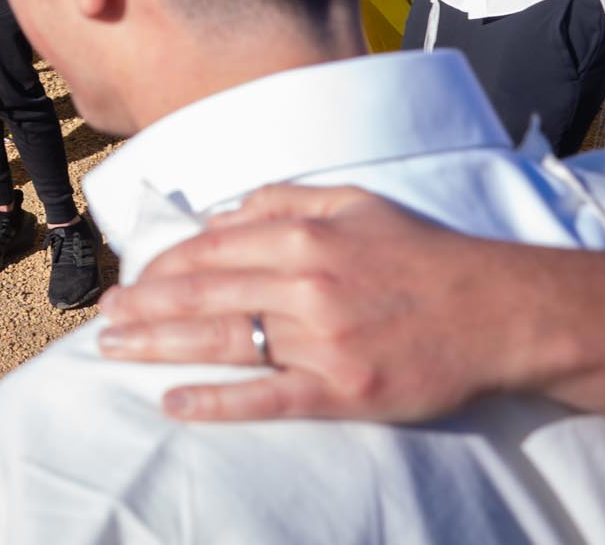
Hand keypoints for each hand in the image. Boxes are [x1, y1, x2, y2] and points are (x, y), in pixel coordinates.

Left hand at [96, 185, 528, 424]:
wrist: (502, 311)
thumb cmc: (425, 255)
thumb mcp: (355, 203)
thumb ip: (283, 201)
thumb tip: (220, 215)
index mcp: (304, 236)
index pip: (209, 250)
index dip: (162, 266)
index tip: (132, 279)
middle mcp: (305, 284)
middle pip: (202, 294)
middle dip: (143, 306)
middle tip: (102, 319)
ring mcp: (322, 340)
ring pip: (222, 340)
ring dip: (159, 345)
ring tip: (114, 350)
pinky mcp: (343, 389)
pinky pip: (266, 396)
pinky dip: (216, 400)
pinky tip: (174, 402)